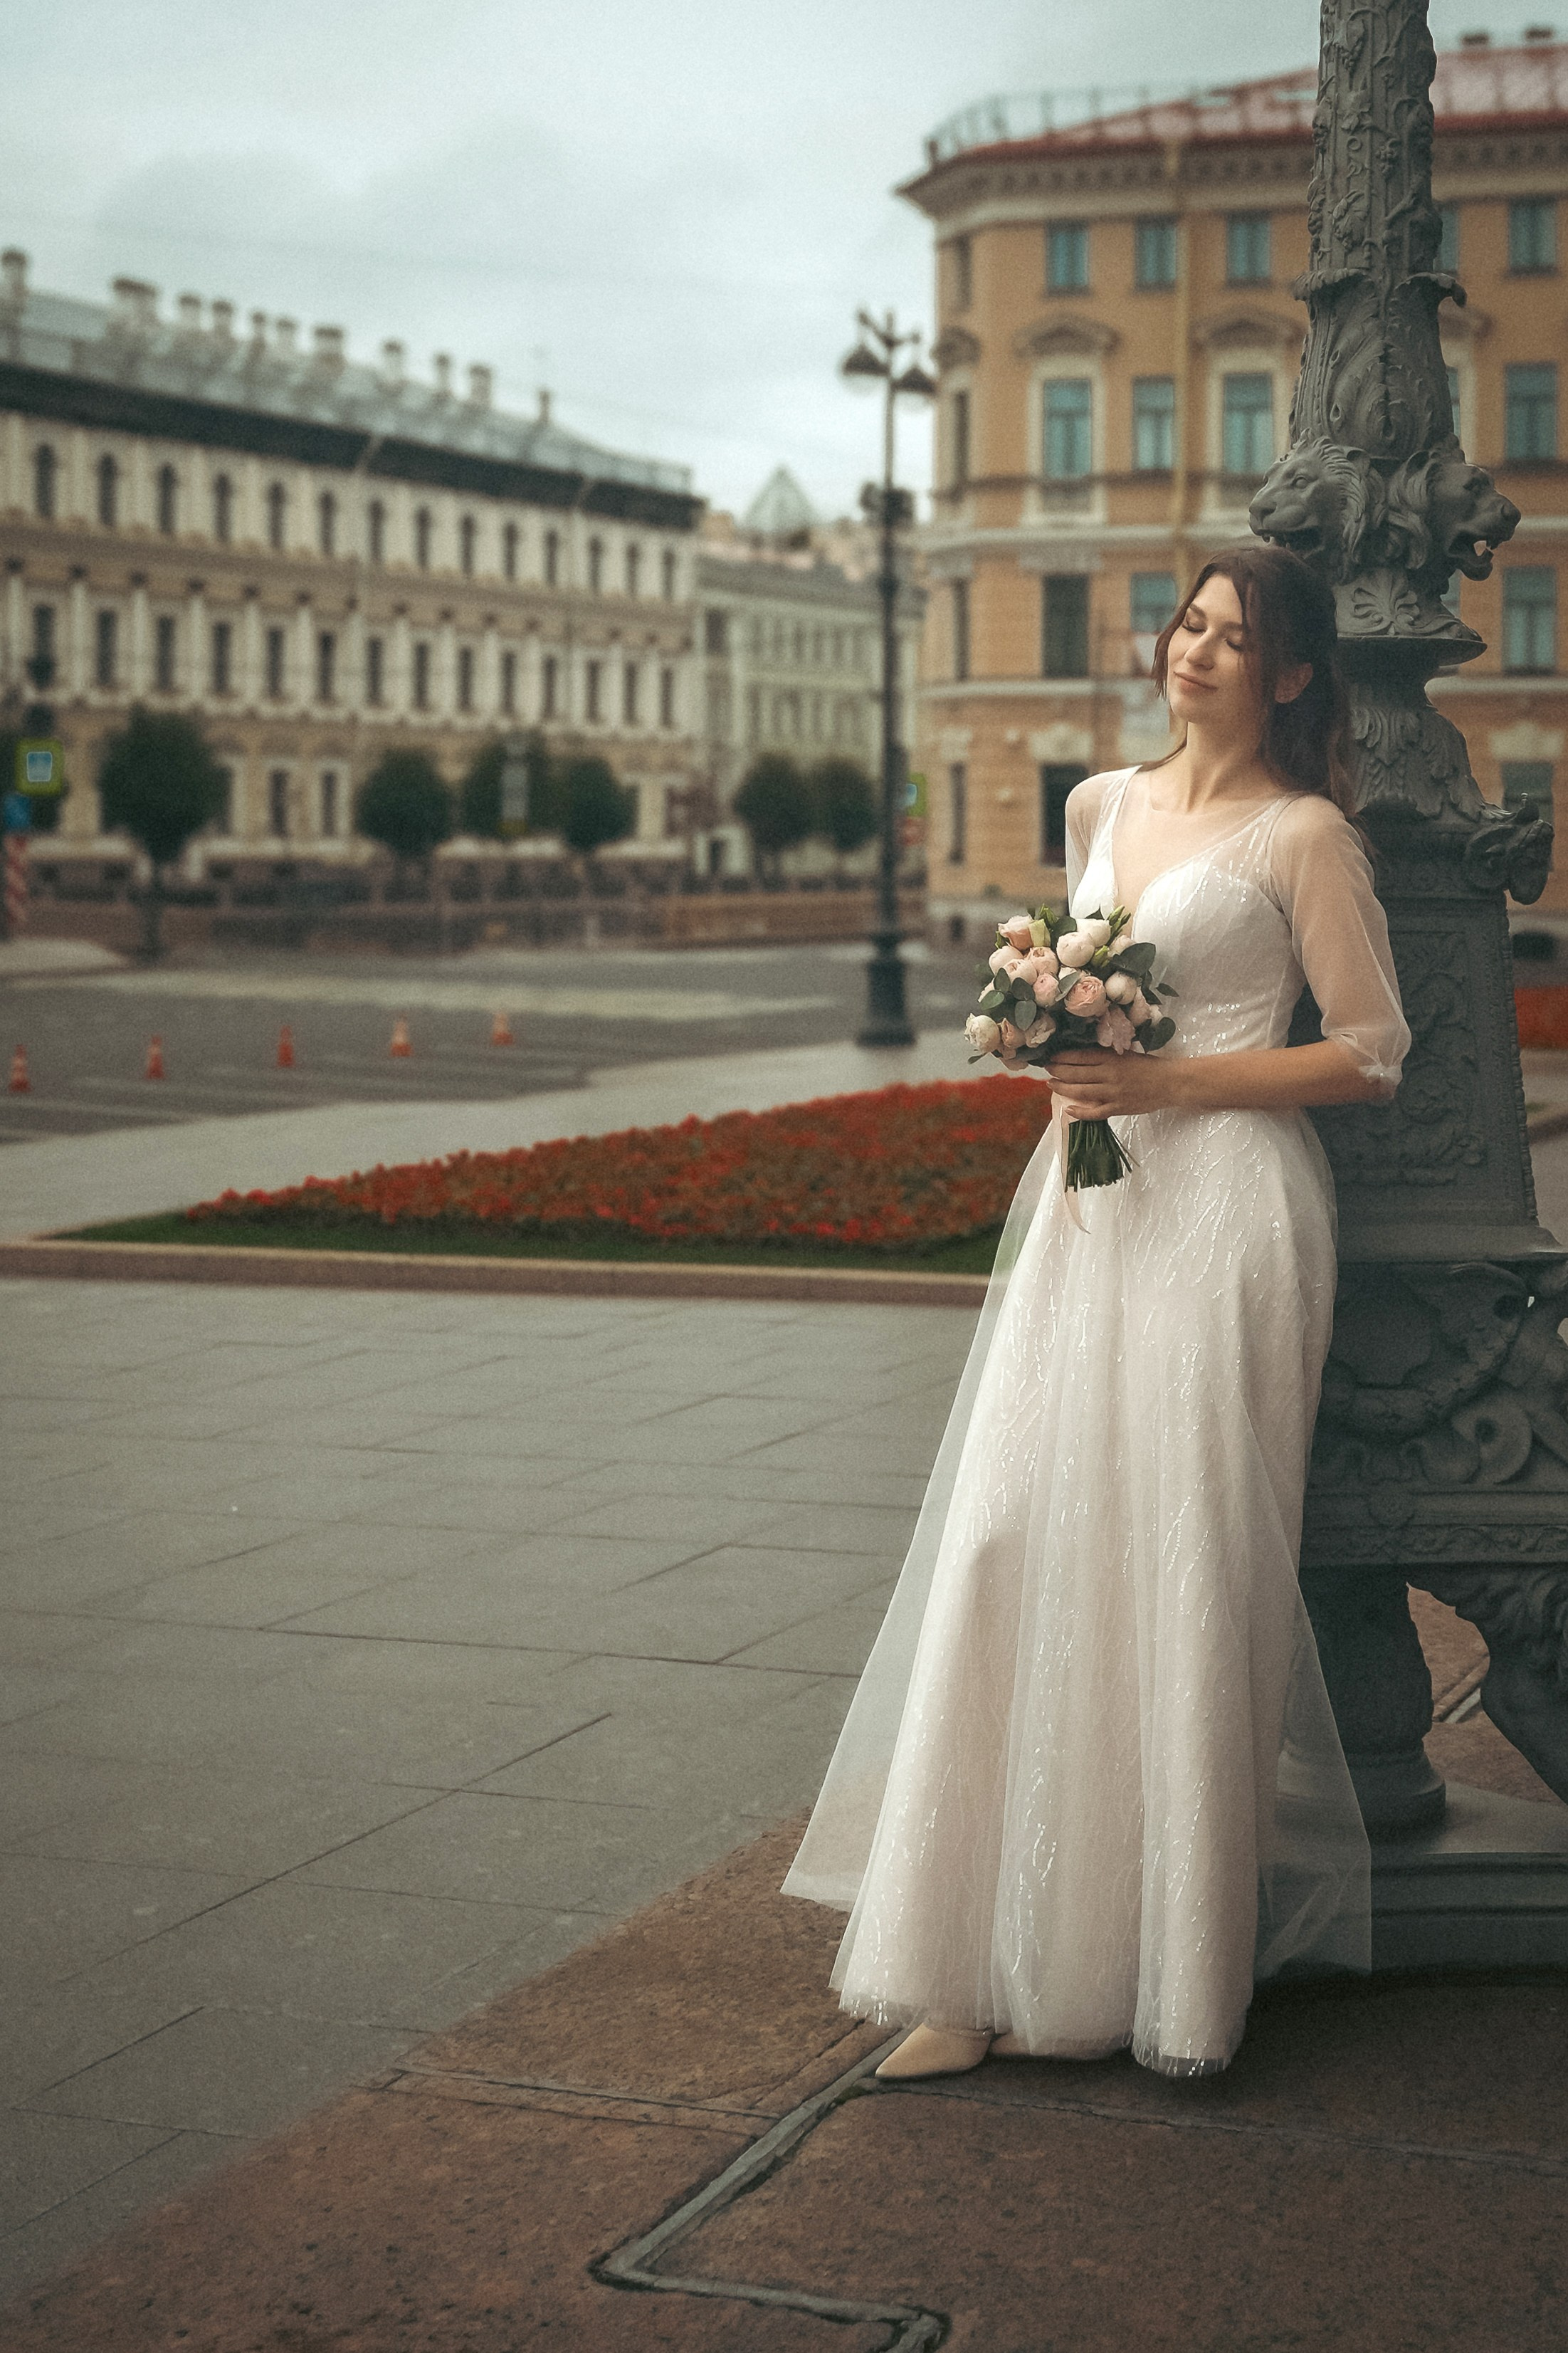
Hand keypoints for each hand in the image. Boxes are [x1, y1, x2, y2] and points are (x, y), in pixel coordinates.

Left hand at [1047, 1046, 1176, 1118]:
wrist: (1171, 1082)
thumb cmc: (1149, 1066)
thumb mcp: (1126, 1054)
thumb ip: (1106, 1056)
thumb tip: (1081, 1057)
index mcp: (1112, 1058)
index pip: (1080, 1056)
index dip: (1063, 1057)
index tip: (1051, 1057)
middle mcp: (1109, 1074)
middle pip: (1076, 1073)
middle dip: (1057, 1071)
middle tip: (1046, 1069)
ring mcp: (1113, 1093)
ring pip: (1081, 1092)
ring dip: (1063, 1088)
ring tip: (1051, 1085)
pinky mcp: (1119, 1108)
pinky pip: (1095, 1113)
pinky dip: (1080, 1112)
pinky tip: (1069, 1110)